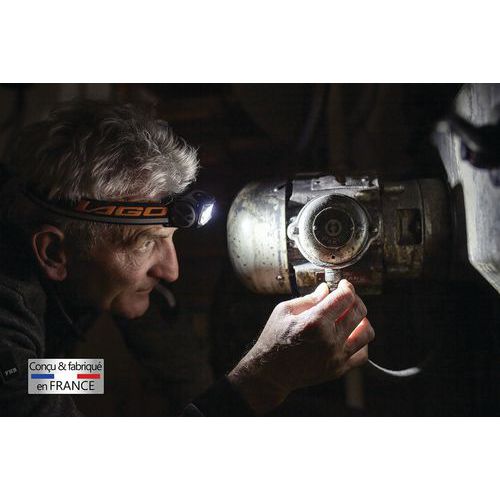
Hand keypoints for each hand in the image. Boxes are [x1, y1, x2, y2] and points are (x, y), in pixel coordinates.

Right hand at [228, 279, 374, 413]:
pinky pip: (362, 354)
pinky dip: (361, 342)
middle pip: (359, 311)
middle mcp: (329, 339)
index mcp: (315, 322)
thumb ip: (308, 299)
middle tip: (346, 298)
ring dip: (362, 320)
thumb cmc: (273, 340)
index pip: (345, 297)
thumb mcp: (284, 311)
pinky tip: (350, 336)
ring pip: (367, 332)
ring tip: (351, 318)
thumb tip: (326, 290)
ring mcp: (336, 356)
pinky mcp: (338, 369)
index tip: (343, 285)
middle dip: (355, 299)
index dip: (347, 287)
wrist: (270, 373)